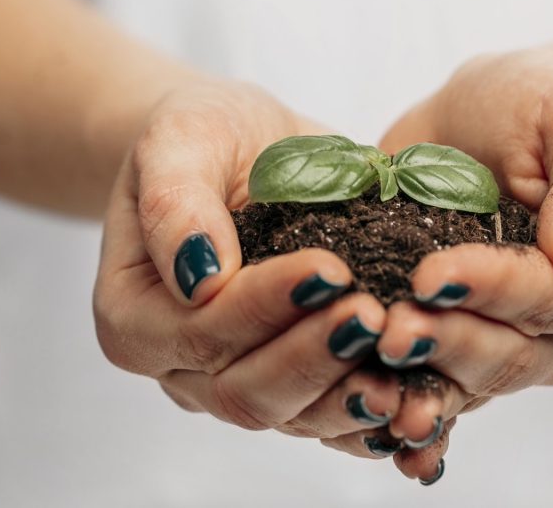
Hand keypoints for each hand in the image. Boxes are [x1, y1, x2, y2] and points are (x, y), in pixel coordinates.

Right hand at [93, 80, 401, 450]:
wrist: (241, 148)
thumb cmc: (201, 137)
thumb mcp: (178, 141)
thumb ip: (175, 202)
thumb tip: (200, 277)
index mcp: (136, 316)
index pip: (201, 330)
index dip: (264, 307)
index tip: (329, 268)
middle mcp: (182, 367)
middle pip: (246, 391)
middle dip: (314, 355)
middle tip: (373, 315)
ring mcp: (239, 379)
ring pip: (294, 415)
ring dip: (350, 394)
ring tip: (402, 354)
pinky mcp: (295, 380)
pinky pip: (332, 414)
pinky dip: (372, 410)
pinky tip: (416, 393)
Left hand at [350, 47, 552, 477]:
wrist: (493, 116)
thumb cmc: (547, 107)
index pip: (550, 298)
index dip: (492, 291)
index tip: (431, 273)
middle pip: (508, 355)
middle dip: (446, 342)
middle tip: (388, 329)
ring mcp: (505, 344)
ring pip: (466, 383)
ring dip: (418, 388)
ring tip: (367, 380)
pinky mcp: (450, 341)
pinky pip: (432, 389)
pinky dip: (404, 412)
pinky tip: (367, 428)